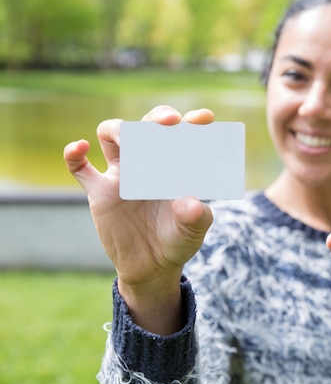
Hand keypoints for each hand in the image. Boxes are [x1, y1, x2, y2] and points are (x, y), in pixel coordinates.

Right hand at [63, 105, 214, 333]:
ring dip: (121, 129)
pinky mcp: (99, 192)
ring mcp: (122, 174)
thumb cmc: (178, 241)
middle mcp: (149, 162)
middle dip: (158, 117)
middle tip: (171, 122)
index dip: (192, 122)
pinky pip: (79, 167)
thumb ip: (196, 218)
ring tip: (133, 138)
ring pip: (112, 134)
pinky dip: (74, 154)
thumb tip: (190, 204)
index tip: (204, 118)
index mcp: (176, 165)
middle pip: (147, 124)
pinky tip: (80, 148)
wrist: (152, 266)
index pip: (183, 135)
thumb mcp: (192, 232)